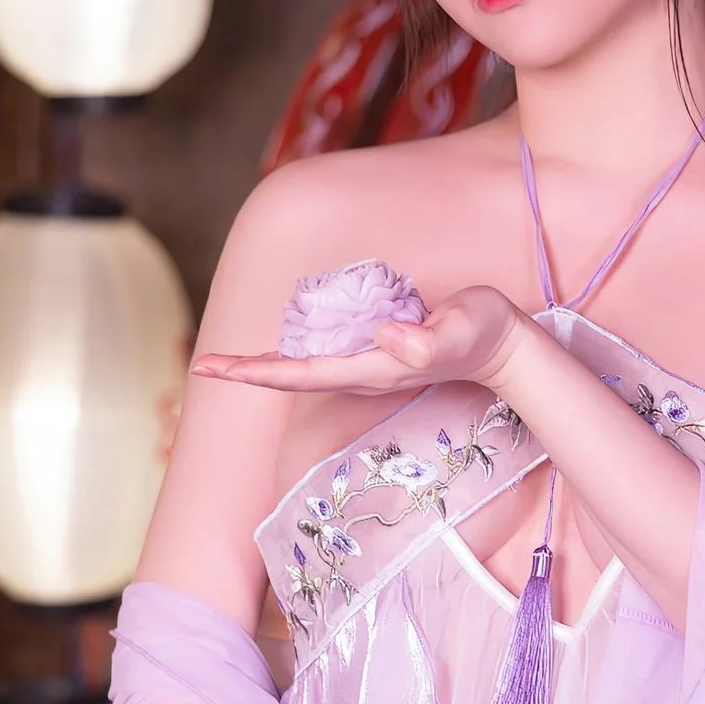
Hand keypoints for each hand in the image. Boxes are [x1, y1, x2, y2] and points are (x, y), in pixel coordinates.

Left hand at [193, 287, 528, 394]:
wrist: (503, 350)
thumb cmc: (483, 332)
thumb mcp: (464, 326)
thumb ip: (432, 335)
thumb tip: (388, 337)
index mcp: (373, 366)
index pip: (303, 372)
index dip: (258, 371)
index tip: (217, 368)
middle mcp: (362, 372)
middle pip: (293, 376)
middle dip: (248, 372)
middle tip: (202, 365)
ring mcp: (367, 367)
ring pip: (304, 370)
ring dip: (265, 366)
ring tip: (225, 361)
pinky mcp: (376, 355)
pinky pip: (322, 359)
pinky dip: (291, 356)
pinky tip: (275, 348)